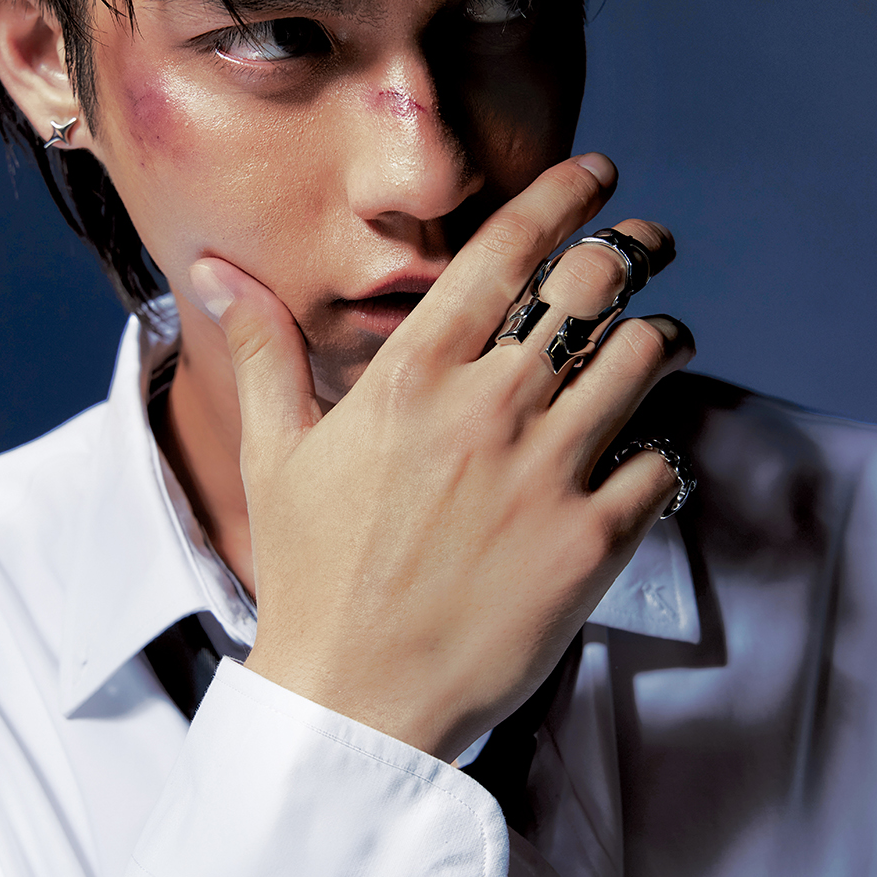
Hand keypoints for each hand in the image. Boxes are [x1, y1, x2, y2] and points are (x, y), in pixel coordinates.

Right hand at [188, 155, 693, 761]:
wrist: (355, 702)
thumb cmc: (310, 575)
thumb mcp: (276, 455)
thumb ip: (263, 350)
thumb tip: (212, 271)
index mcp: (412, 376)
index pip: (505, 251)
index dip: (563, 197)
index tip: (597, 173)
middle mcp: (488, 409)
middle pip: (593, 285)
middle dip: (634, 247)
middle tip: (648, 243)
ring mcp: (547, 474)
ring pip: (644, 360)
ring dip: (663, 337)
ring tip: (663, 339)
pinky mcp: (591, 543)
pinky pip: (664, 464)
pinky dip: (664, 449)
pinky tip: (647, 453)